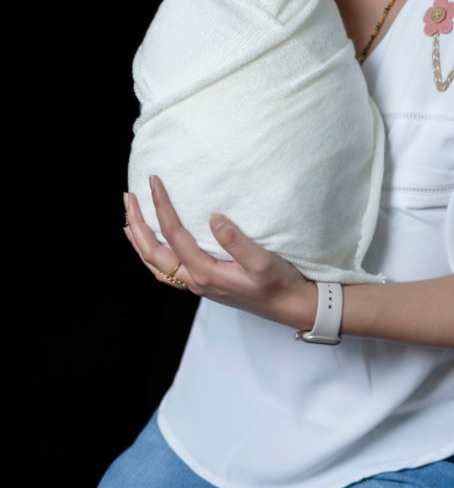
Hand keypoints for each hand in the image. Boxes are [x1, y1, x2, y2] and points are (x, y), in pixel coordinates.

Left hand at [124, 177, 317, 329]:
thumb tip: (213, 218)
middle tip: (129, 196)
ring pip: (155, 265)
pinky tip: (153, 245)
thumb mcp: (262, 261)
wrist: (290, 306)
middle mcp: (195, 281)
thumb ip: (236, 241)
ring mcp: (197, 285)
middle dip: (137, 223)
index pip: (174, 235)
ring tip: (129, 219)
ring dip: (139, 241)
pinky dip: (151, 256)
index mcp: (206, 272)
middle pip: (152, 253)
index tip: (155, 181)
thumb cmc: (279, 283)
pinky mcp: (204, 284)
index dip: (161, 206)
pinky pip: (165, 271)